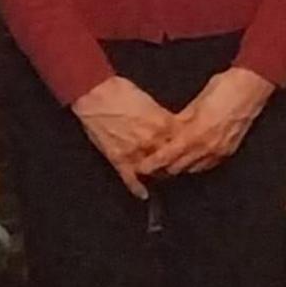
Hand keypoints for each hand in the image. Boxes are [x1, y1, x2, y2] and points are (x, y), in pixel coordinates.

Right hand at [73, 76, 177, 197]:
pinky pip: (130, 179)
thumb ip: (162, 117)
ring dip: (159, 174)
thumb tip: (171, 126)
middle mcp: (151, 141)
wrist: (95, 94)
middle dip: (176, 162)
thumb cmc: (120, 92)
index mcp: (162, 124)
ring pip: (154, 171)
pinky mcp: (118, 159)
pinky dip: (137, 188)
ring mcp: (135, 152)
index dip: (187, 146)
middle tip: (180, 165)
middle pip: (171, 159)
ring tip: (164, 175)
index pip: (183, 141)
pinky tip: (143, 194)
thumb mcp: (150, 101)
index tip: (190, 149)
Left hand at [138, 67, 275, 177]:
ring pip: (192, 169)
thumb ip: (181, 121)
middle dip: (163, 168)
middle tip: (152, 164)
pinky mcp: (229, 151)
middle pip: (178, 168)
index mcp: (196, 133)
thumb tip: (168, 131)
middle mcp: (207, 147)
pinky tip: (190, 156)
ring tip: (169, 161)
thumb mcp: (196, 102)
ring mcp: (220, 151)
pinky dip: (195, 163)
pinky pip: (207, 164)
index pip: (168, 156)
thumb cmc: (223, 88)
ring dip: (180, 167)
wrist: (251, 87)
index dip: (153, 164)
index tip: (141, 167)